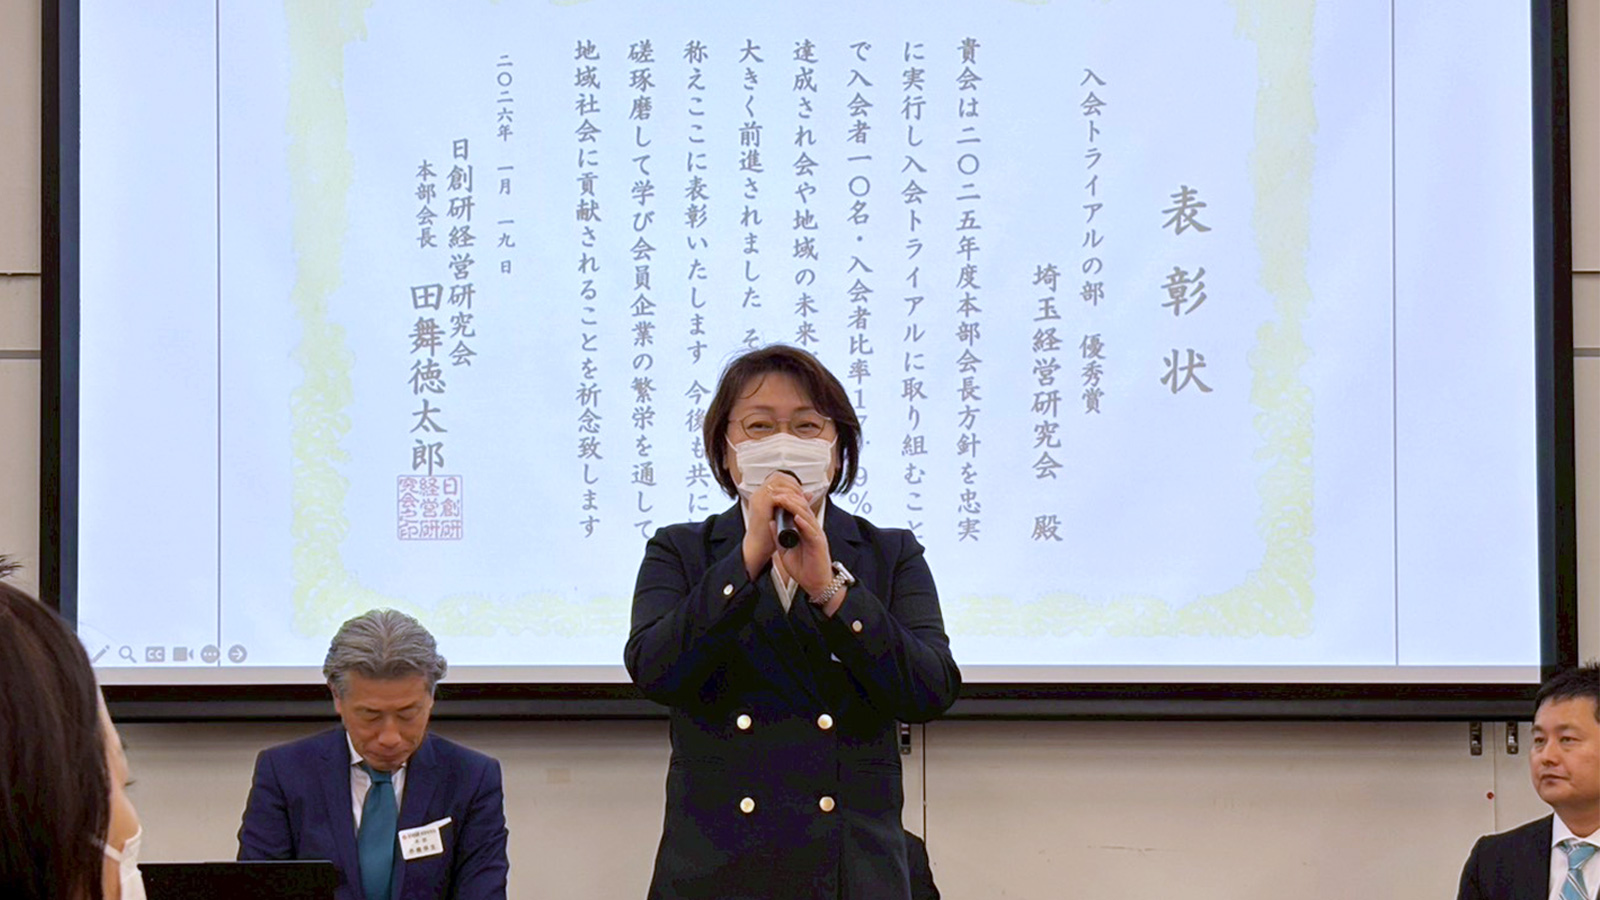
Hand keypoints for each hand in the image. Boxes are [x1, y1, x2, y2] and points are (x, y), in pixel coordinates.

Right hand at [741, 471, 801, 577]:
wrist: (757, 548)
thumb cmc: (767, 535)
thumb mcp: (783, 515)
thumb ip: (794, 503)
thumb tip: (809, 494)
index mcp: (761, 495)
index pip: (777, 477)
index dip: (791, 481)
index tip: (800, 490)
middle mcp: (758, 494)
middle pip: (778, 477)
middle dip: (793, 483)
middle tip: (803, 493)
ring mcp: (759, 498)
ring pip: (779, 483)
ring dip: (793, 489)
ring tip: (802, 499)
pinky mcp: (762, 505)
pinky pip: (778, 494)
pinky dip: (789, 497)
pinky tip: (796, 504)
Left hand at [741, 472, 831, 589]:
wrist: (816, 584)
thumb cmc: (804, 569)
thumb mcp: (785, 551)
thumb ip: (779, 536)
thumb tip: (770, 522)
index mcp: (805, 530)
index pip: (798, 510)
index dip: (787, 501)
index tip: (775, 496)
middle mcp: (812, 530)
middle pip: (803, 509)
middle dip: (790, 499)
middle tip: (777, 494)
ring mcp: (817, 536)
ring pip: (807, 516)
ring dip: (795, 507)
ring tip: (784, 500)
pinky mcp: (819, 544)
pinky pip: (812, 531)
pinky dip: (804, 523)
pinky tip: (797, 517)